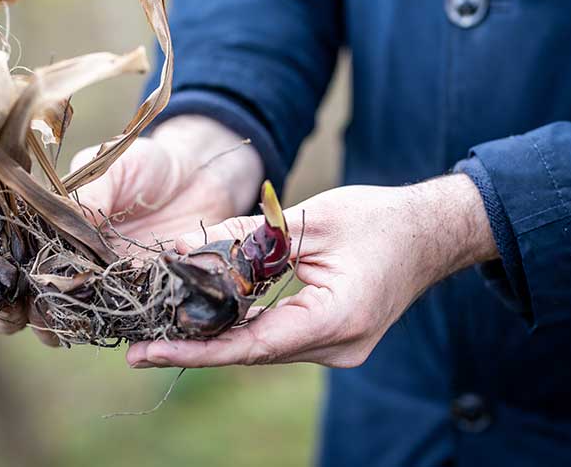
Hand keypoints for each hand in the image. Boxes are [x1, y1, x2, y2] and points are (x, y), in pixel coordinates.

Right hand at [0, 114, 262, 336]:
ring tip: (52, 327)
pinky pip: (117, 325)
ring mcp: (105, 285)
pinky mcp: (141, 299)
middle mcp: (72, 263)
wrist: (200, 174)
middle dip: (13, 315)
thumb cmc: (147, 163)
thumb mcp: (112, 168)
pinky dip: (104, 333)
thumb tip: (64, 216)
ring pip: (68, 321)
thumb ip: (90, 194)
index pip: (12, 260)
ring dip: (54, 329)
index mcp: (53, 228)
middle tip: (11, 318)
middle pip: (31, 299)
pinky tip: (95, 332)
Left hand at [126, 173, 497, 367]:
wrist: (430, 233)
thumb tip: (182, 248)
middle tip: (140, 343)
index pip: (253, 345)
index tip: (149, 352)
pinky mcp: (334, 340)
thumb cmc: (377, 219)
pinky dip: (243, 328)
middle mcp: (337, 347)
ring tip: (161, 332)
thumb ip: (244, 237)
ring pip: (264, 348)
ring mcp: (338, 349)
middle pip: (253, 352)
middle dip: (196, 346)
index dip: (197, 351)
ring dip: (217, 337)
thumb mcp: (306, 219)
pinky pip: (279, 339)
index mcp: (336, 319)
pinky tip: (207, 319)